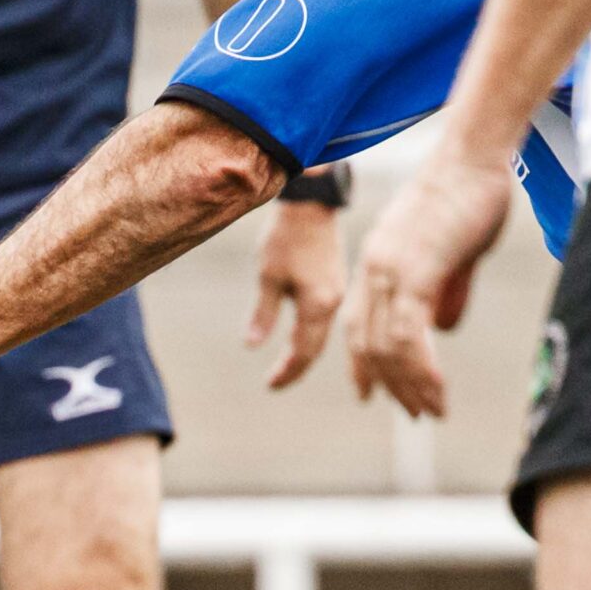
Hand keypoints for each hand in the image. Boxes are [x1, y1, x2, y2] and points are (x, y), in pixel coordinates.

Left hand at [245, 201, 343, 389]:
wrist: (311, 205)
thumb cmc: (285, 238)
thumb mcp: (268, 277)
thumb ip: (263, 314)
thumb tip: (252, 346)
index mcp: (318, 304)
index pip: (303, 351)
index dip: (287, 371)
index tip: (270, 385)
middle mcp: (333, 302)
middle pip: (315, 347)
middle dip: (295, 368)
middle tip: (274, 383)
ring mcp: (338, 292)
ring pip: (322, 334)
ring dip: (303, 353)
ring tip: (284, 367)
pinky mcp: (336, 283)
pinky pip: (324, 319)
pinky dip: (310, 335)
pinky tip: (297, 340)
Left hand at [341, 155, 513, 417]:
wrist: (470, 154)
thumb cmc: (467, 193)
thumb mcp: (451, 249)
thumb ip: (444, 290)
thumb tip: (442, 328)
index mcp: (374, 266)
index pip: (357, 326)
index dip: (362, 363)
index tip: (369, 393)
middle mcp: (372, 273)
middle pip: (366, 344)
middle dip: (388, 383)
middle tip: (413, 412)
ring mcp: (389, 273)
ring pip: (386, 347)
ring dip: (408, 385)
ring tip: (431, 410)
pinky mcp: (414, 273)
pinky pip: (409, 335)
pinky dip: (421, 368)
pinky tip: (435, 389)